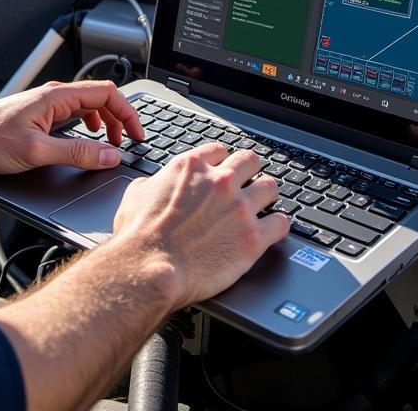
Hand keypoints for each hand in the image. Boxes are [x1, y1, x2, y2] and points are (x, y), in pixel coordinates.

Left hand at [0, 80, 144, 174]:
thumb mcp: (37, 151)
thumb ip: (76, 153)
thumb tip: (109, 155)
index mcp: (58, 97)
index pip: (107, 94)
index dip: (128, 113)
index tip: (137, 134)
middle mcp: (55, 96)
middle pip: (101, 99)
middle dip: (120, 120)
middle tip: (129, 143)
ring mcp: (48, 105)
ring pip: (89, 106)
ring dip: (106, 123)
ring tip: (111, 144)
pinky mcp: (42, 115)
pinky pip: (76, 114)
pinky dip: (90, 126)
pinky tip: (87, 139)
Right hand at [111, 143, 289, 309]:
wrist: (149, 268)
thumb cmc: (139, 236)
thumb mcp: (136, 194)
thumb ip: (155, 183)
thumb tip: (156, 184)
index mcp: (191, 166)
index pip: (219, 150)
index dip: (222, 161)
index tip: (224, 169)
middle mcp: (219, 181)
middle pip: (250, 161)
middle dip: (249, 172)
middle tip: (247, 183)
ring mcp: (240, 208)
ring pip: (270, 186)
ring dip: (266, 195)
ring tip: (264, 205)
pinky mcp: (253, 238)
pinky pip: (282, 223)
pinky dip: (278, 225)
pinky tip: (273, 230)